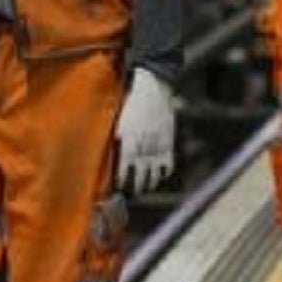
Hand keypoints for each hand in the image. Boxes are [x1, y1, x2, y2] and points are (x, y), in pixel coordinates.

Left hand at [113, 68, 175, 195]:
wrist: (154, 88)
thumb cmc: (132, 104)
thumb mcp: (119, 120)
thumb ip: (117, 138)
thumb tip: (112, 157)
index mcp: (129, 136)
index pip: (125, 165)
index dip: (122, 179)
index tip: (118, 188)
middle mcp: (145, 142)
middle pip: (141, 171)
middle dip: (136, 185)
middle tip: (132, 194)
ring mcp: (159, 142)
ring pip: (156, 170)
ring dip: (150, 181)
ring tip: (145, 188)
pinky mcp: (170, 139)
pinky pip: (168, 161)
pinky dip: (164, 170)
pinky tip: (159, 175)